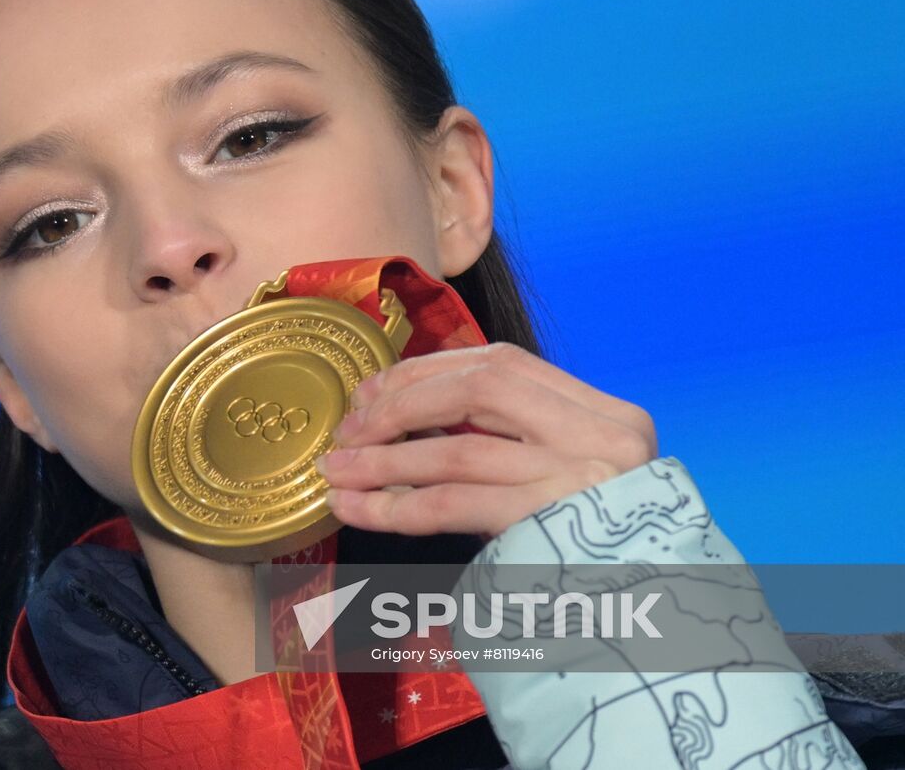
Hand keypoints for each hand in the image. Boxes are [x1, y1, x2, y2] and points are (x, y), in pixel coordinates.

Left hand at [316, 341, 658, 541]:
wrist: (651, 623)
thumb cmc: (595, 551)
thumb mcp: (570, 477)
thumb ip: (515, 440)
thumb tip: (409, 415)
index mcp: (606, 414)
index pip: (503, 363)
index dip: (430, 371)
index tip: (375, 391)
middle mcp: (601, 437)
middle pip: (478, 389)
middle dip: (400, 404)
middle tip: (348, 430)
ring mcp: (580, 481)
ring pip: (457, 451)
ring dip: (383, 461)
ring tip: (335, 473)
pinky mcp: (550, 528)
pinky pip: (452, 506)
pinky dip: (394, 505)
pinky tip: (356, 509)